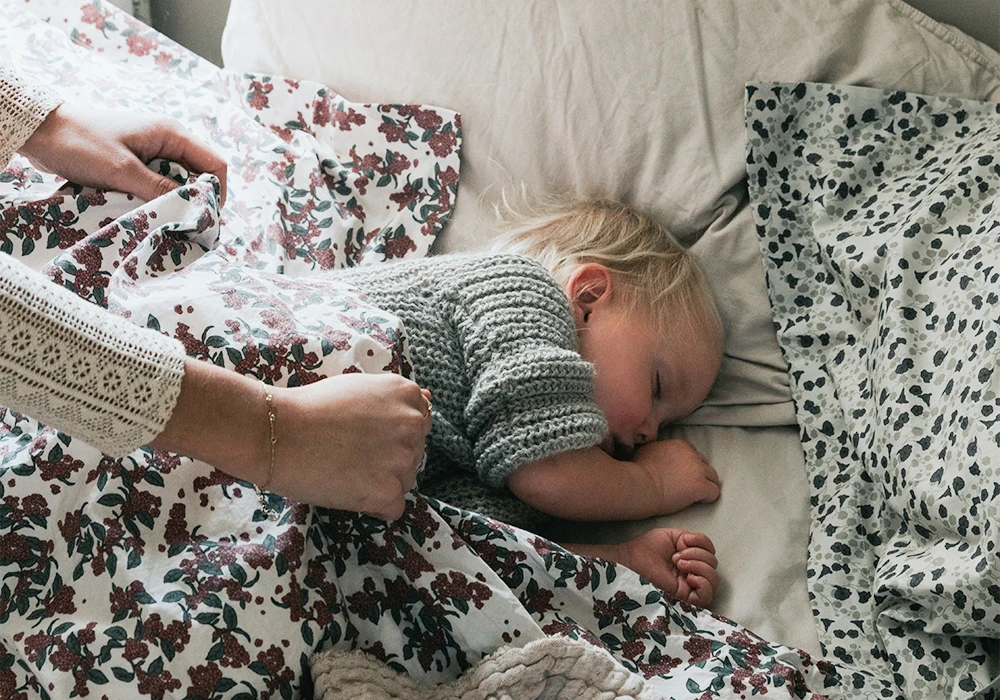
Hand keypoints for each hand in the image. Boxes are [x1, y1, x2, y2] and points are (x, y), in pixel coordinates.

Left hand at [19, 103, 227, 203]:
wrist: (40, 131)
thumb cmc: (80, 143)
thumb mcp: (123, 171)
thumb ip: (161, 190)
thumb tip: (194, 210)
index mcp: (171, 134)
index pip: (215, 164)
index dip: (217, 193)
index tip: (206, 218)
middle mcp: (167, 140)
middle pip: (199, 175)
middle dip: (196, 201)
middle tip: (185, 226)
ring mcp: (151, 150)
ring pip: (178, 182)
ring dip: (173, 202)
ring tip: (164, 221)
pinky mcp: (136, 161)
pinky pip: (158, 183)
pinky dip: (156, 199)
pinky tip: (147, 212)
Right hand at [269, 373, 431, 519]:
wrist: (277, 432)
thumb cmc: (311, 406)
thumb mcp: (360, 386)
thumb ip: (395, 398)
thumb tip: (430, 402)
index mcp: (409, 395)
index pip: (419, 426)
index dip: (389, 436)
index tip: (363, 437)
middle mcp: (414, 424)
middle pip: (414, 455)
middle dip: (387, 460)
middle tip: (349, 454)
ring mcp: (404, 459)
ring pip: (404, 482)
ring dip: (380, 483)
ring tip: (344, 470)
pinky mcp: (389, 491)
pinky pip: (393, 509)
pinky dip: (373, 507)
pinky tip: (347, 489)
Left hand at [623, 528, 718, 605]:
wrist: (631, 560)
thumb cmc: (646, 549)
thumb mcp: (671, 535)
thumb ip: (690, 537)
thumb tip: (699, 545)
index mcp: (690, 558)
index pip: (711, 553)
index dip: (703, 543)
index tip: (684, 540)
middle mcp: (692, 573)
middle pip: (714, 565)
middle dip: (697, 555)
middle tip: (676, 556)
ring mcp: (689, 587)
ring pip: (714, 580)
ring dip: (699, 566)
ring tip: (678, 564)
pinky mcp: (685, 598)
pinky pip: (707, 595)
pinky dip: (703, 582)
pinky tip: (688, 576)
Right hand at [633, 439, 719, 514]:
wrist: (638, 485)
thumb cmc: (637, 471)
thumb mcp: (648, 451)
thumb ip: (660, 450)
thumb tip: (658, 454)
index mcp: (680, 445)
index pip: (694, 455)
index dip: (688, 467)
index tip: (680, 476)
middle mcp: (691, 454)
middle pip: (705, 465)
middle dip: (698, 475)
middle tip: (686, 487)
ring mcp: (698, 470)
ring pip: (713, 478)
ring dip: (704, 486)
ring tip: (692, 496)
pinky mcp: (700, 486)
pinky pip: (714, 493)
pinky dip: (707, 498)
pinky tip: (696, 502)